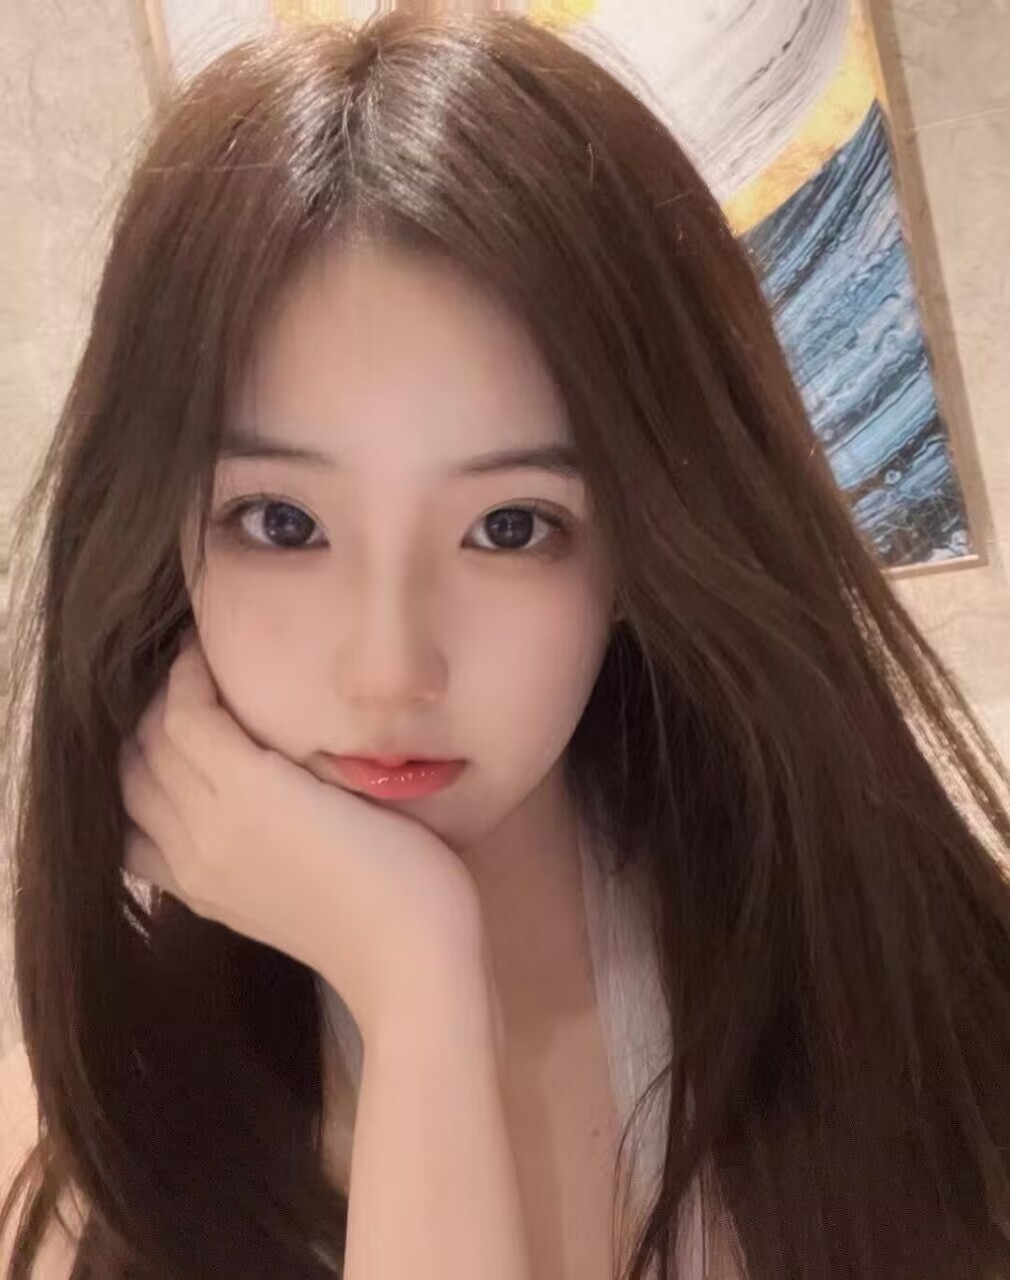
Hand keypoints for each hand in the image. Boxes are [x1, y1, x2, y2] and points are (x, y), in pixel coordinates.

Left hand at [118, 630, 483, 1043]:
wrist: (406, 959)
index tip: (206, 640)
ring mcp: (196, 871)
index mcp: (245, 792)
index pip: (185, 714)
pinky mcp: (202, 901)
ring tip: (173, 724)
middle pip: (149, 748)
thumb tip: (255, 705)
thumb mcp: (354, 784)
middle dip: (162, 701)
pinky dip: (132, 809)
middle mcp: (202, 830)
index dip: (188, 671)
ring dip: (141, 750)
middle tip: (192, 674)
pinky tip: (159, 793)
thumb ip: (292, 742)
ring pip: (132, 794)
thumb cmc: (405, 862)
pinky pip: (135, 847)